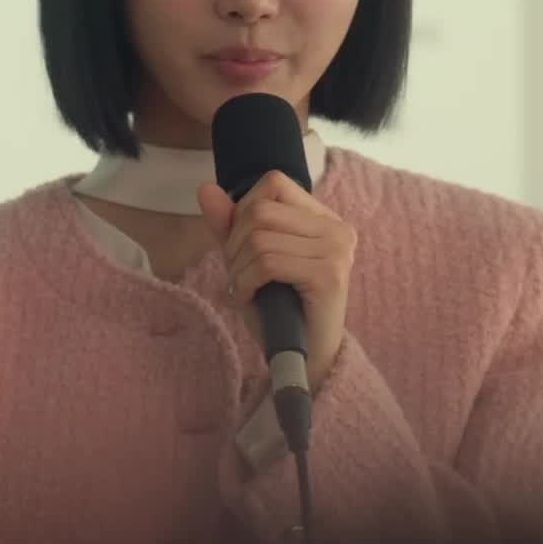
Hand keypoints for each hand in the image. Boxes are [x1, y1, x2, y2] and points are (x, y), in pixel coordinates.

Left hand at [197, 171, 354, 390]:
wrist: (303, 360)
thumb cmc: (277, 310)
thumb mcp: (247, 260)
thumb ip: (229, 224)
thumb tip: (206, 188)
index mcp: (323, 218)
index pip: (273, 184)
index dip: (243, 211)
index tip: (242, 247)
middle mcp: (337, 228)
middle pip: (260, 209)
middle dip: (234, 242)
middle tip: (239, 274)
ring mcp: (336, 250)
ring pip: (260, 237)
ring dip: (238, 267)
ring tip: (244, 288)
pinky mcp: (328, 275)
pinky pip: (268, 262)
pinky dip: (246, 281)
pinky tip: (248, 297)